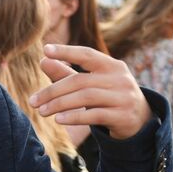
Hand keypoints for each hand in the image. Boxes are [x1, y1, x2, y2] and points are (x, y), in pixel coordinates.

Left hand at [31, 44, 152, 139]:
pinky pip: (95, 115)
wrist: (139, 120)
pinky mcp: (123, 116)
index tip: (45, 50)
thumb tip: (43, 60)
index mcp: (112, 66)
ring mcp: (123, 97)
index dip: (66, 51)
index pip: (87, 54)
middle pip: (80, 80)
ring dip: (60, 104)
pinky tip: (59, 119)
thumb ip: (67, 73)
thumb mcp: (90, 84)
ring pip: (86, 97)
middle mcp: (119, 78)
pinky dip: (74, 117)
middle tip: (33, 101)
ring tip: (42, 111)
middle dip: (53, 91)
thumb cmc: (108, 98)